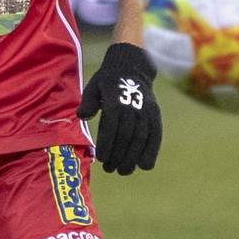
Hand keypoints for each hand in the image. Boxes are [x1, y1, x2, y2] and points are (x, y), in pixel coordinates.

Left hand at [76, 42, 161, 174]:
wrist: (131, 68)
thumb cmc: (107, 81)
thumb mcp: (94, 86)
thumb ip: (88, 101)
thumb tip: (81, 115)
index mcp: (115, 99)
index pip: (111, 127)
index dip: (106, 145)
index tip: (100, 158)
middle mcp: (132, 106)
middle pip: (126, 136)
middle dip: (117, 156)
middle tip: (109, 169)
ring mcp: (146, 111)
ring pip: (141, 139)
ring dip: (132, 158)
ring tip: (123, 171)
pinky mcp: (156, 115)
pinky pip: (156, 136)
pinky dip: (151, 151)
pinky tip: (144, 165)